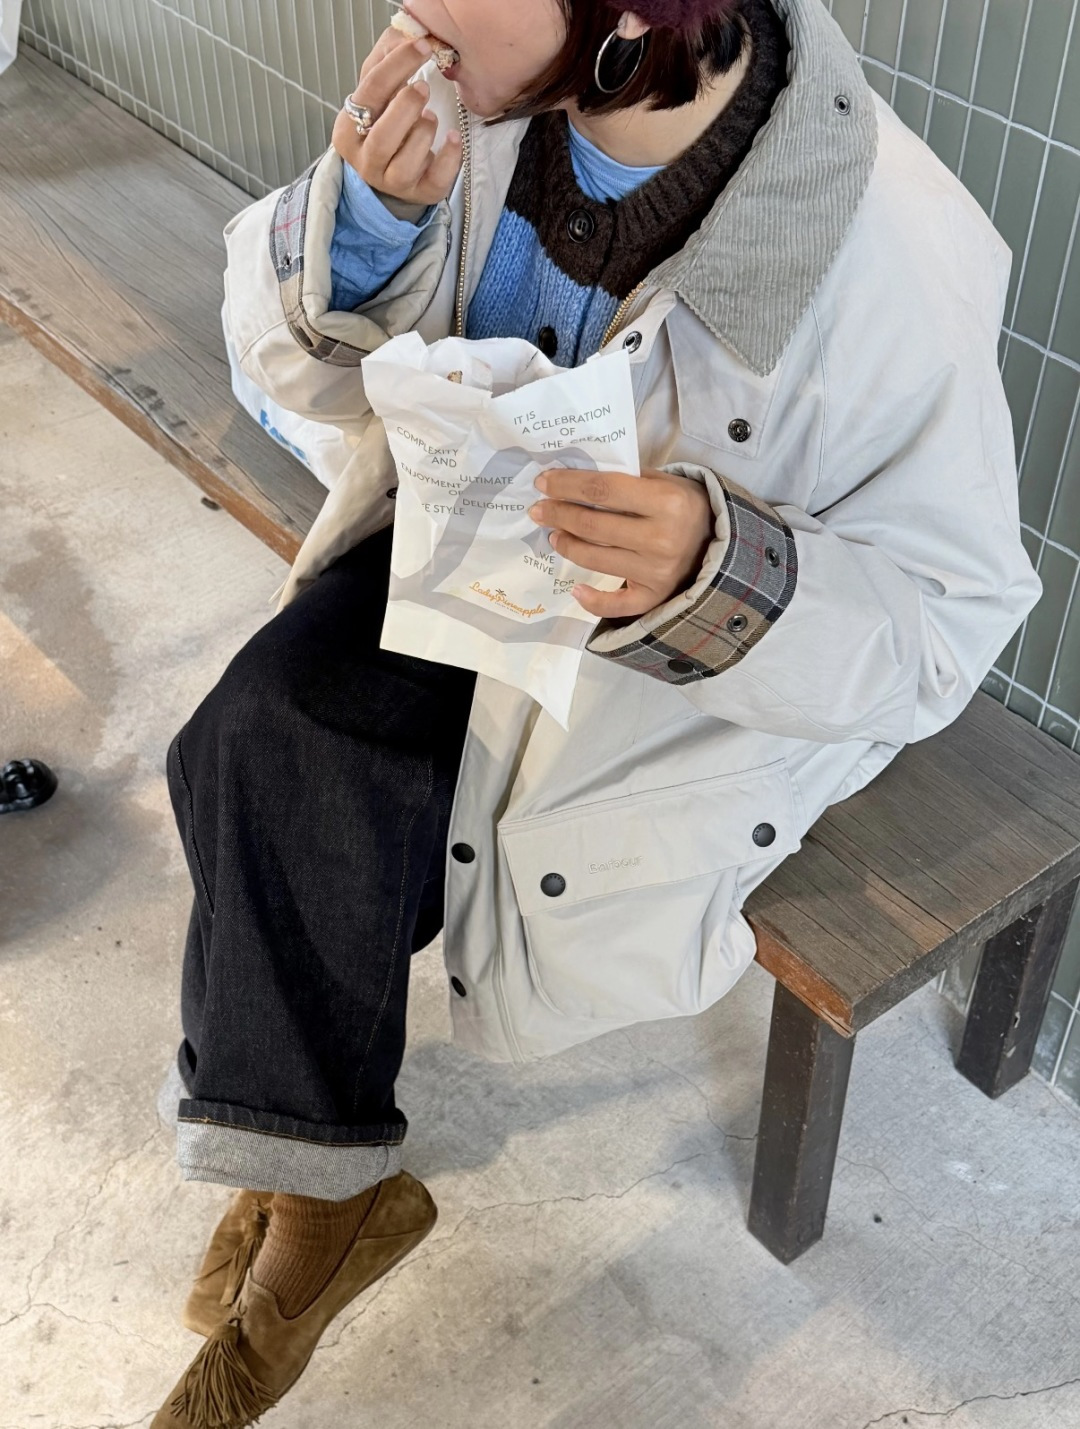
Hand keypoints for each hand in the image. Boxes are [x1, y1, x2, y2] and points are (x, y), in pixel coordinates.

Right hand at [332, 29, 461, 206]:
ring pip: (405, 163)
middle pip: (383, 136)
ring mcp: (391, 182)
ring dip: (423, 133)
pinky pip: (435, 180)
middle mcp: (366, 160)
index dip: (397, 66)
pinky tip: (454, 137)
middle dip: (406, 107)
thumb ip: (388, 58)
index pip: (370, 92)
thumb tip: (408, 32)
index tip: (422, 46)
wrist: (391, 171)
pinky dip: (448, 157)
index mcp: (349, 129)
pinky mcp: (419, 194)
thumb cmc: (385, 123)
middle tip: (424, 87)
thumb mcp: (379, 91)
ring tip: (431, 117)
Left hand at [529, 468, 713, 619]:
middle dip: (558, 514)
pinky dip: (591, 600)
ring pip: (594, 559)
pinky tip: (575, 588)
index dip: (567, 485)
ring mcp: (656, 572)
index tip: (543, 482)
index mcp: (667, 503)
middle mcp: (661, 539)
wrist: (721, 546)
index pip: (603, 490)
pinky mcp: (654, 597)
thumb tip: (576, 478)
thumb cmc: (686, 508)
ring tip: (554, 534)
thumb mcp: (666, 482)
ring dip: (567, 545)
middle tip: (539, 509)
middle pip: (593, 525)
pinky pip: (615, 604)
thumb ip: (628, 479)